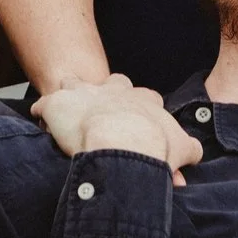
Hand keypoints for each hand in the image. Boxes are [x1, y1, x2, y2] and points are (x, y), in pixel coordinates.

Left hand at [29, 74, 204, 180]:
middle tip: (102, 112)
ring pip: (73, 83)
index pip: (143, 96)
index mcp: (142, 100)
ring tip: (65, 111)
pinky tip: (42, 124)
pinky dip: (43, 115)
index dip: (138, 107)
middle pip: (110, 84)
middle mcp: (113, 91)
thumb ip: (188, 149)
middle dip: (106, 94)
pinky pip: (43, 106)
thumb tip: (194, 154)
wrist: (122, 146)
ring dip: (70, 96)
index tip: (135, 121)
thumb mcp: (182, 148)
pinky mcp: (56, 105)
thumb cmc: (153, 148)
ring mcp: (84, 93)